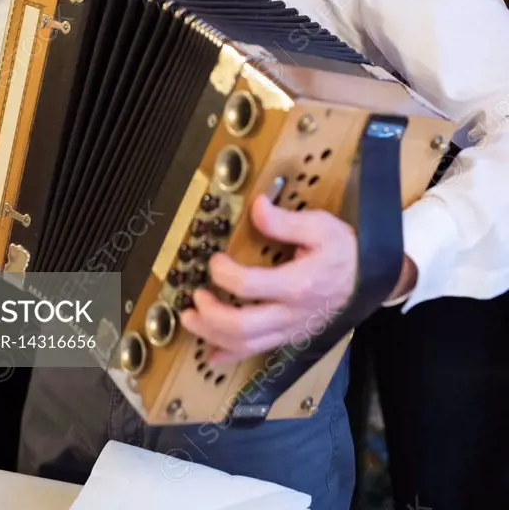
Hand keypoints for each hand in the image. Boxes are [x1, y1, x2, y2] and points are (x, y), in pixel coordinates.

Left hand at [180, 195, 357, 365]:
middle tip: (194, 298)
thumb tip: (256, 207)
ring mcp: (290, 329)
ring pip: (246, 345)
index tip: (215, 260)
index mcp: (297, 284)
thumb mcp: (320, 227)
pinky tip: (212, 354)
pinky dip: (231, 355)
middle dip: (210, 315)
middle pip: (241, 327)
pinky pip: (258, 352)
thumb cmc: (345, 251)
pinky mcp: (289, 335)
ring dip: (212, 335)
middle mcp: (291, 314)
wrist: (371, 279)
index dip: (223, 273)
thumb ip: (285, 221)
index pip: (248, 286)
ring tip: (191, 319)